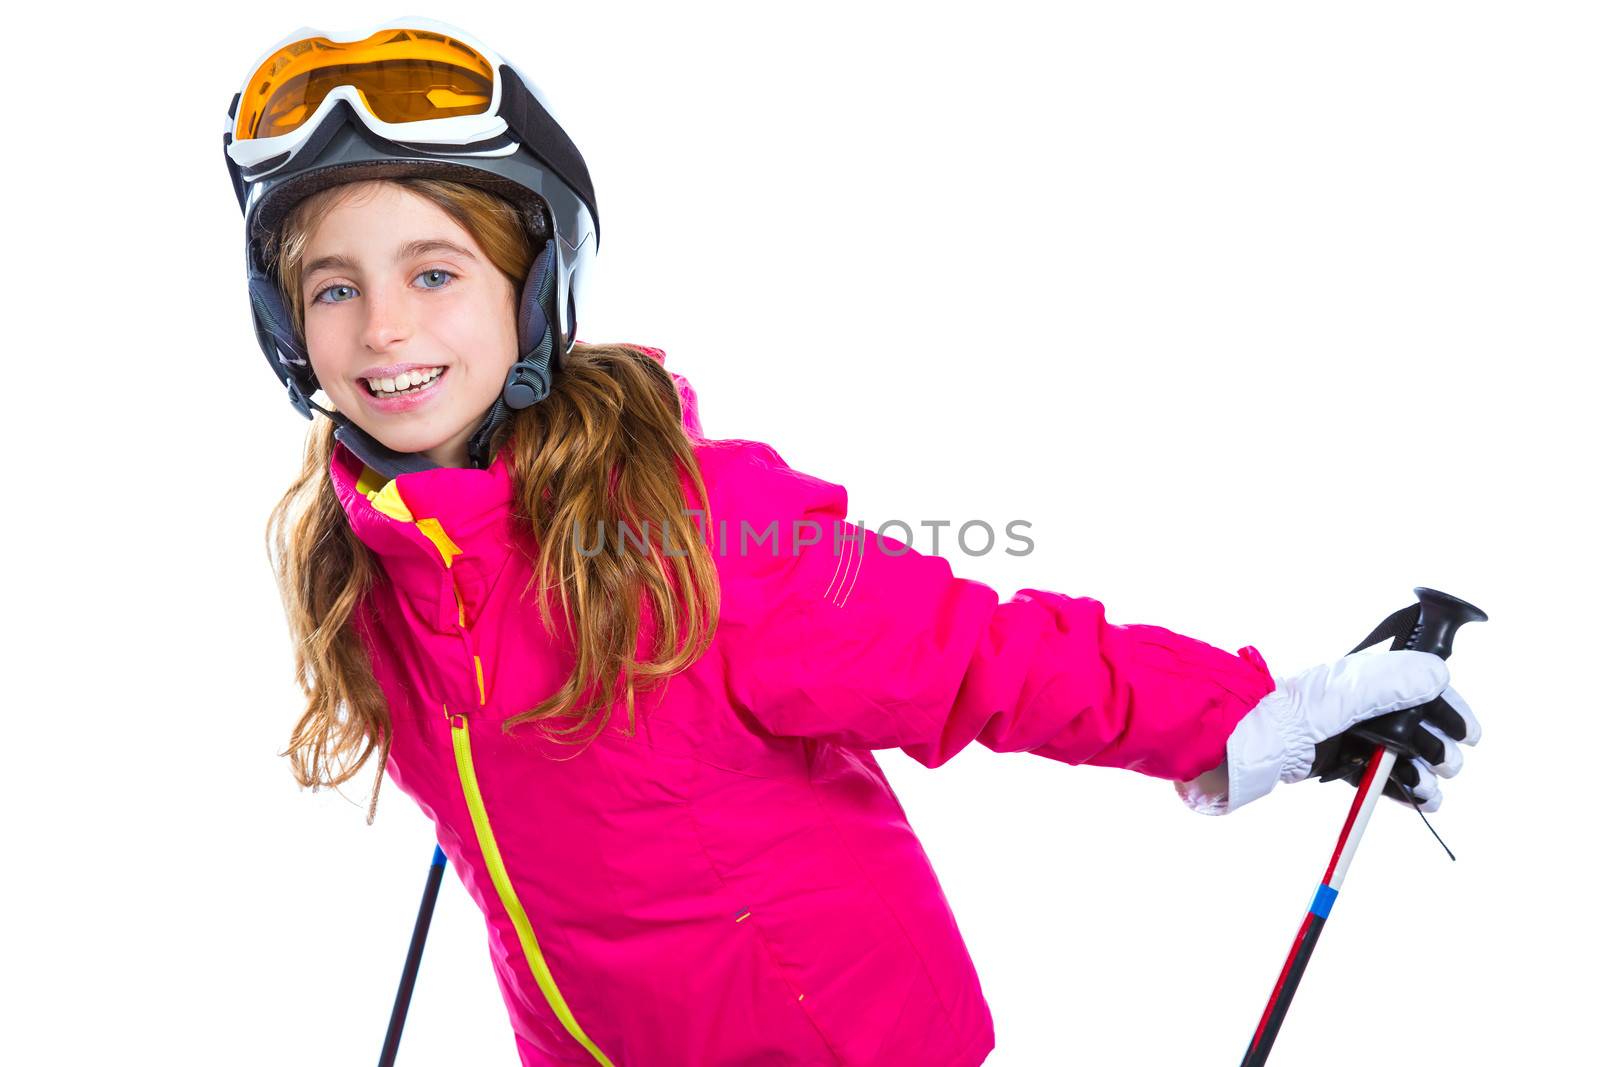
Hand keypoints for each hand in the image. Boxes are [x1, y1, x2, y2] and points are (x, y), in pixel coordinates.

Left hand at [1176, 649, 1480, 814]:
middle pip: (1420, 725)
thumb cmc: (1290, 712)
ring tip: (1430, 793)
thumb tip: (1439, 675)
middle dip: (1441, 747)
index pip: (1426, 688)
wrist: (1246, 742)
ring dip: (1426, 774)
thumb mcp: (1344, 693)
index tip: (1470, 735)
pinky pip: (1381, 775)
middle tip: (1446, 765)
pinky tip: (1418, 801)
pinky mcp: (1339, 761)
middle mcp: (1364, 704)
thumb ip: (1390, 684)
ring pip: (1405, 755)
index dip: (1451, 711)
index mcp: (1369, 678)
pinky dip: (1402, 788)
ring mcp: (1352, 734)